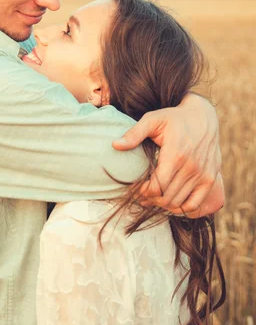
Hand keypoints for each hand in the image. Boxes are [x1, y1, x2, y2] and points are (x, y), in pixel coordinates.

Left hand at [112, 93, 223, 215]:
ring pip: (179, 203)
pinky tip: (171, 201)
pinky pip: (195, 204)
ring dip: (163, 204)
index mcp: (176, 155)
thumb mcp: (152, 120)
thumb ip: (134, 134)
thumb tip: (115, 145)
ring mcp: (203, 175)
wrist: (202, 116)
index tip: (137, 188)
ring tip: (153, 197)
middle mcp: (191, 167)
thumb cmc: (174, 118)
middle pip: (167, 198)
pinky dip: (181, 208)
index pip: (158, 187)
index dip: (144, 193)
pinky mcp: (210, 178)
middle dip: (151, 200)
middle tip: (142, 195)